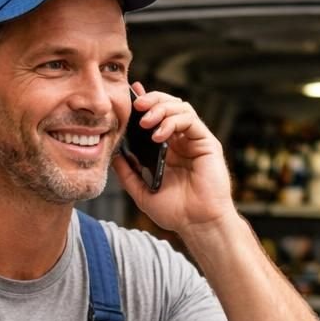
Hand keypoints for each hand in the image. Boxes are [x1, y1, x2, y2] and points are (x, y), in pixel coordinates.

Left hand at [113, 82, 235, 238]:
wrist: (197, 225)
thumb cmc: (176, 212)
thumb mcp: (142, 192)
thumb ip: (128, 173)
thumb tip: (113, 155)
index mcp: (168, 149)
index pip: (157, 116)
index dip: (144, 102)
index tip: (129, 95)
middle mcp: (182, 141)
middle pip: (169, 105)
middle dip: (151, 100)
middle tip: (136, 105)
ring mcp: (195, 141)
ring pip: (180, 107)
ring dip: (161, 108)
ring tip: (145, 122)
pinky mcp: (207, 143)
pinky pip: (190, 120)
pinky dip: (173, 122)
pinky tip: (159, 135)